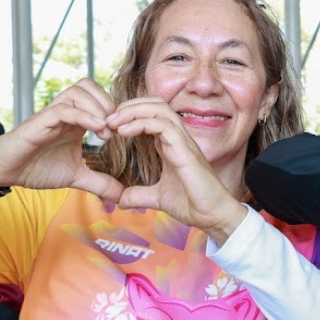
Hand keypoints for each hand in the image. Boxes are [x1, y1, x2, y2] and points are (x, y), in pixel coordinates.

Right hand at [0, 79, 122, 202]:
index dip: (117, 110)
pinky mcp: (39, 122)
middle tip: (116, 130)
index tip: (126, 133)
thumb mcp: (76, 176)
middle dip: (110, 104)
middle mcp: (65, 112)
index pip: (100, 97)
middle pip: (90, 85)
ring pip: (78, 92)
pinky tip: (96, 130)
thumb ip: (99, 182)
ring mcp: (52, 115)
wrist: (5, 171)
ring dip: (98, 108)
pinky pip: (63, 109)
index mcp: (77, 120)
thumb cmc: (37, 168)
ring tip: (106, 132)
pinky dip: (83, 116)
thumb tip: (121, 196)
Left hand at [105, 98, 243, 241]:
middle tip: (107, 119)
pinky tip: (125, 132)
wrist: (212, 216)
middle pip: (155, 103)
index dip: (129, 114)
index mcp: (171, 144)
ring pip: (159, 109)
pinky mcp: (186, 150)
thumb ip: (139, 195)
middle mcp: (178, 138)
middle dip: (129, 106)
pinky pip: (163, 125)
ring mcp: (183, 142)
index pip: (152, 114)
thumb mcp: (157, 198)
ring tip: (113, 122)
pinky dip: (141, 123)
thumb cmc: (192, 204)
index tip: (109, 127)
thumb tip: (120, 200)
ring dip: (133, 111)